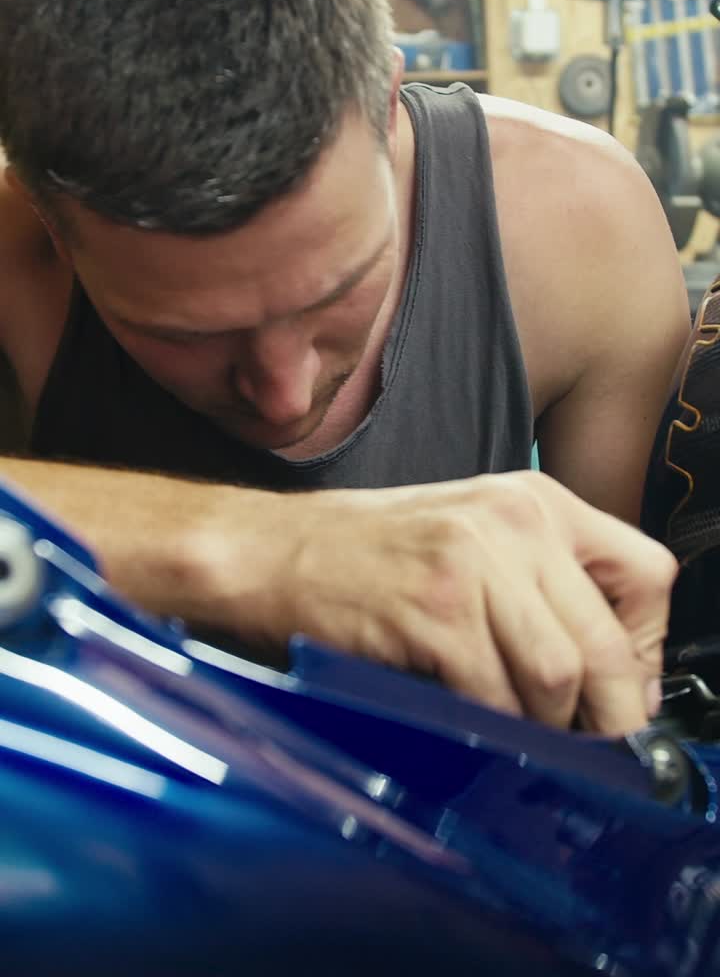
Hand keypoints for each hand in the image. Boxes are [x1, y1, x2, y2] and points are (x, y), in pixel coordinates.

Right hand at [256, 471, 674, 734]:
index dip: (645, 649)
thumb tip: (613, 675)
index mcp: (535, 499)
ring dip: (541, 725)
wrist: (274, 551)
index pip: (647, 574)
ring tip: (511, 728)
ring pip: (558, 676)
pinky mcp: (432, 610)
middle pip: (608, 642)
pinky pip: (494, 696)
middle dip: (606, 716)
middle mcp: (513, 520)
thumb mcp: (475, 539)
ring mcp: (471, 562)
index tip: (624, 692)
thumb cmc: (369, 552)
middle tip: (587, 747)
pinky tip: (463, 719)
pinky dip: (488, 727)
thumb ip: (545, 585)